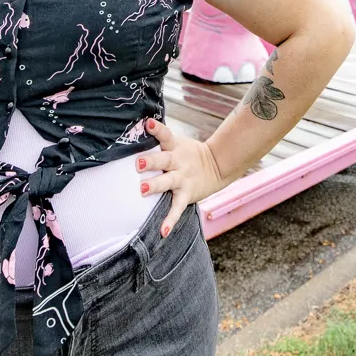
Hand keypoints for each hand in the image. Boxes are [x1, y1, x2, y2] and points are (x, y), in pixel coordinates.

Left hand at [137, 118, 224, 237]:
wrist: (217, 166)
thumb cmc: (188, 154)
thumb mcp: (177, 143)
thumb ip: (160, 139)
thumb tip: (138, 126)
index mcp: (174, 147)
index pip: (165, 135)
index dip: (157, 129)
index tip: (148, 123)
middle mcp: (178, 162)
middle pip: (164, 159)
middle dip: (151, 161)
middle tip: (138, 163)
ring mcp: (182, 179)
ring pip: (168, 182)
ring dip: (156, 185)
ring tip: (143, 189)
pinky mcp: (186, 194)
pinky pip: (177, 208)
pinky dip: (170, 220)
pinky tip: (163, 231)